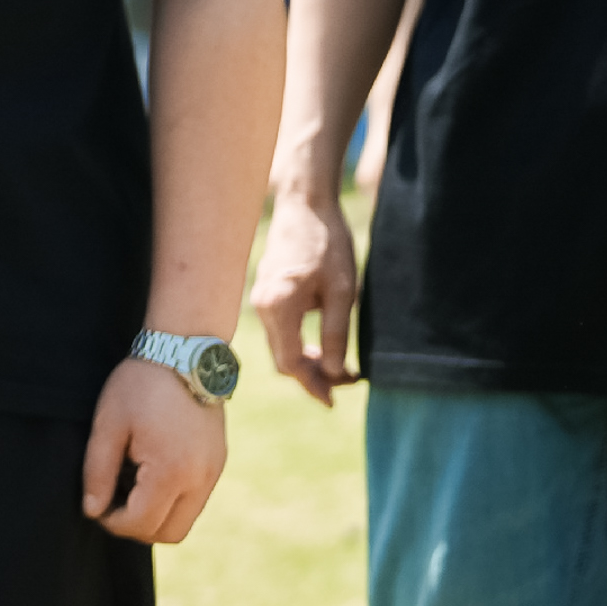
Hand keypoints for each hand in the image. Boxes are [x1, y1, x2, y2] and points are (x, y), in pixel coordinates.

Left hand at [82, 355, 227, 542]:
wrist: (184, 354)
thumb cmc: (140, 386)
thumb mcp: (108, 426)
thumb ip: (98, 473)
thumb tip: (93, 511)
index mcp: (172, 471)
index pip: (141, 524)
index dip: (113, 522)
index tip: (96, 506)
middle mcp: (201, 479)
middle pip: (169, 534)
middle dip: (136, 526)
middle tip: (112, 501)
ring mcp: (214, 472)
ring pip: (185, 521)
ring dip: (155, 515)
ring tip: (130, 482)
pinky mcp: (218, 464)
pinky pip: (195, 500)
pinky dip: (171, 500)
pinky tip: (149, 471)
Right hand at [250, 187, 359, 404]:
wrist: (305, 206)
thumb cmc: (327, 244)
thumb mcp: (342, 291)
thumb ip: (336, 334)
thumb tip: (336, 373)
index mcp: (279, 307)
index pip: (291, 362)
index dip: (313, 385)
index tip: (335, 399)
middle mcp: (261, 306)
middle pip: (282, 359)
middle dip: (312, 376)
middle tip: (346, 383)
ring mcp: (260, 299)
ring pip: (280, 346)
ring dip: (307, 361)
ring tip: (339, 366)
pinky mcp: (265, 292)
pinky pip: (279, 330)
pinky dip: (299, 344)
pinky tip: (322, 344)